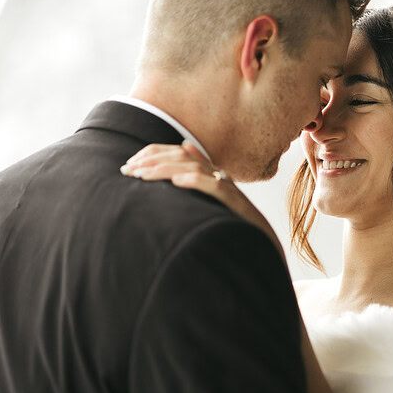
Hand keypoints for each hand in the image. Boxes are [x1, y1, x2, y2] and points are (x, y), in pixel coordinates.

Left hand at [121, 142, 281, 254]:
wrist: (265, 246)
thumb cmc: (234, 227)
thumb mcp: (211, 202)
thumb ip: (197, 179)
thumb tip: (184, 146)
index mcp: (211, 174)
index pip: (179, 153)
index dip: (154, 154)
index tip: (130, 164)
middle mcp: (219, 176)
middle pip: (183, 157)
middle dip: (152, 161)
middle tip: (127, 170)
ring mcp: (228, 189)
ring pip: (194, 169)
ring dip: (164, 170)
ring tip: (142, 176)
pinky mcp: (236, 204)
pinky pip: (216, 187)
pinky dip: (195, 182)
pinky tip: (176, 182)